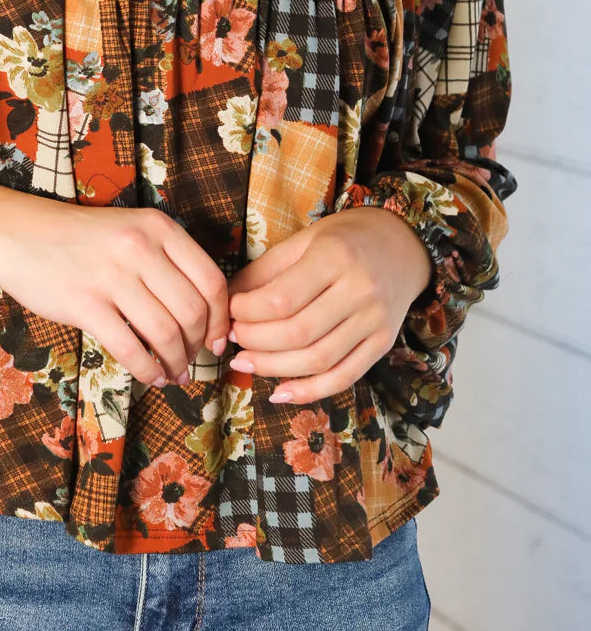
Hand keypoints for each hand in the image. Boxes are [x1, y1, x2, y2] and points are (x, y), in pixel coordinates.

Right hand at [0, 194, 230, 388]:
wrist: (18, 235)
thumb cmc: (80, 238)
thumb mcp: (131, 230)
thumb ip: (167, 260)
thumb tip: (205, 314)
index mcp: (158, 226)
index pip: (211, 280)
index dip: (221, 318)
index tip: (218, 340)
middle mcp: (140, 247)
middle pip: (192, 311)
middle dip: (199, 345)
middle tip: (193, 360)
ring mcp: (112, 275)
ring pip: (165, 333)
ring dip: (176, 363)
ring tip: (174, 374)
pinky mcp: (85, 304)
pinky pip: (131, 349)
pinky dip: (148, 371)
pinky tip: (151, 376)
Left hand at [225, 208, 434, 405]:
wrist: (403, 244)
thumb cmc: (345, 238)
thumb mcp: (304, 240)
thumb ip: (265, 270)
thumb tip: (228, 300)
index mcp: (334, 256)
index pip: (281, 299)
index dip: (247, 312)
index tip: (231, 310)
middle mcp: (359, 290)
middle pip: (297, 333)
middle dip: (255, 341)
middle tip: (233, 338)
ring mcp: (375, 320)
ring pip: (318, 360)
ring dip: (274, 369)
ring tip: (246, 362)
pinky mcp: (383, 343)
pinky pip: (345, 377)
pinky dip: (310, 391)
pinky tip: (280, 393)